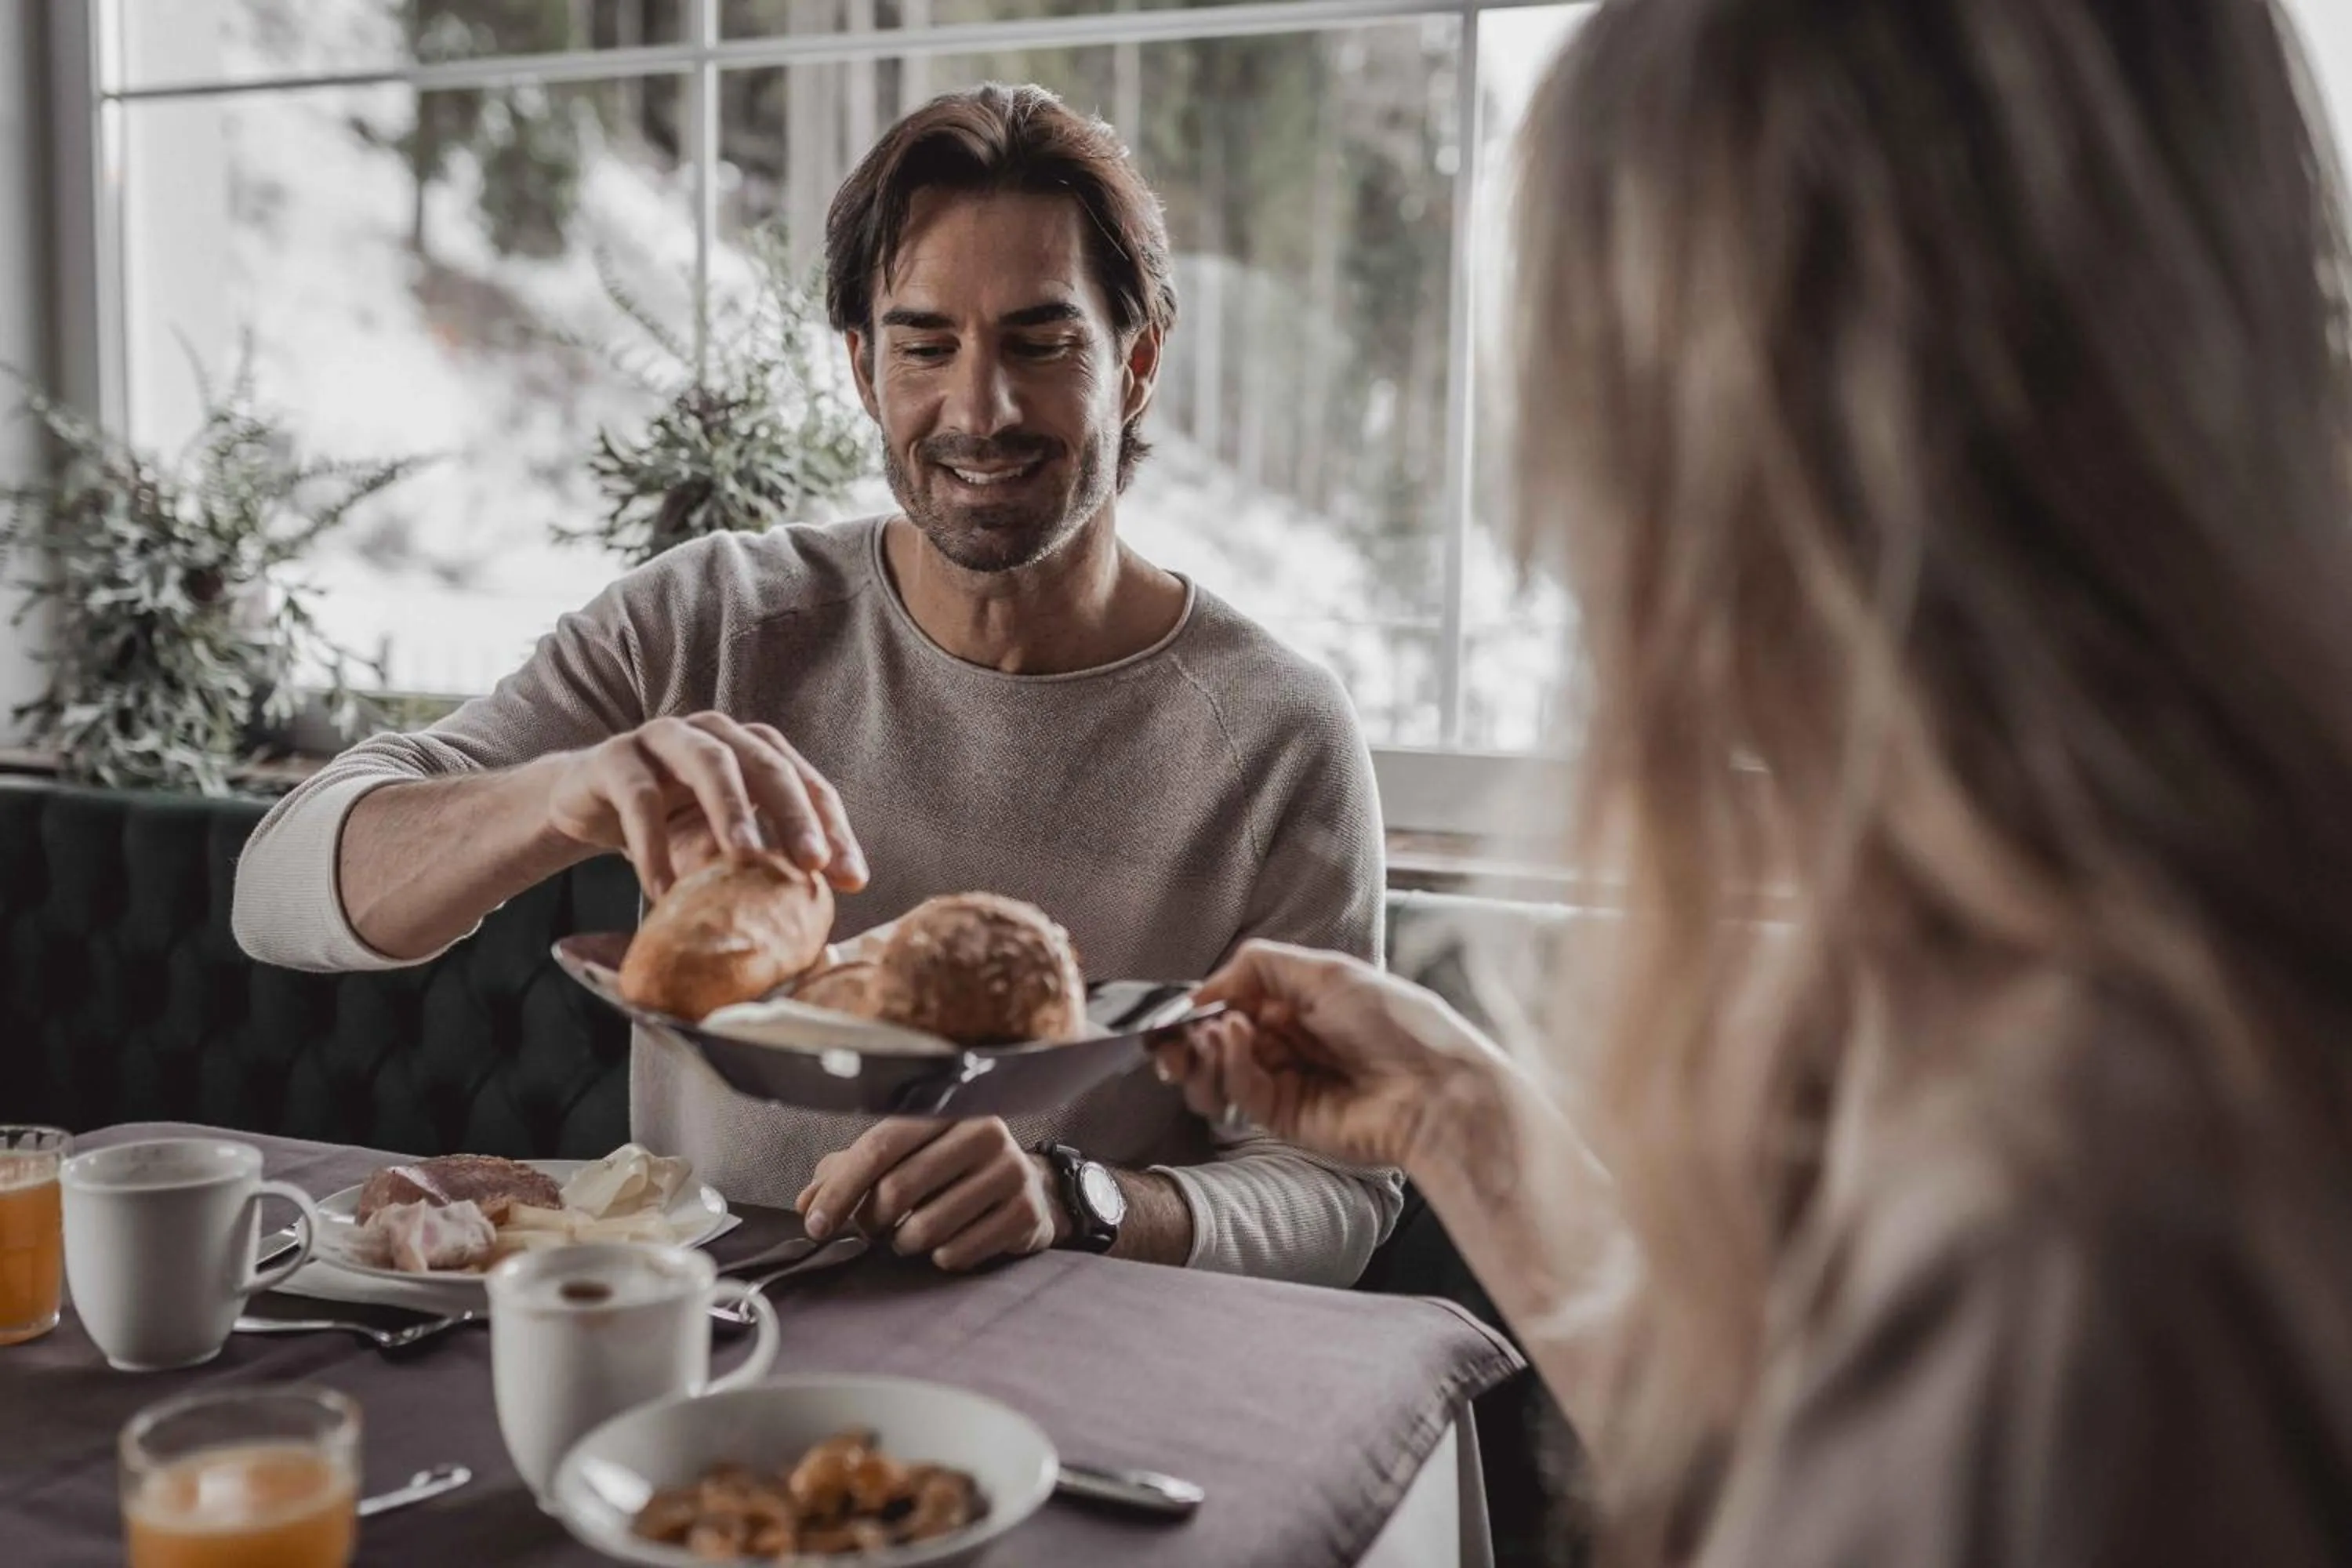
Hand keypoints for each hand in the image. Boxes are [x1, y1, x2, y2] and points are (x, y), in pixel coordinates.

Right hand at [542, 713, 867, 899]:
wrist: (582, 805)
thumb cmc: (667, 826)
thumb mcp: (718, 846)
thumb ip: (762, 870)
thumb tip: (818, 934)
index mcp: (754, 749)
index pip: (808, 785)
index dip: (834, 830)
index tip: (853, 880)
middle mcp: (716, 733)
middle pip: (768, 764)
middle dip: (795, 815)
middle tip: (813, 863)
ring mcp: (665, 738)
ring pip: (710, 763)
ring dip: (732, 810)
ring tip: (747, 858)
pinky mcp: (614, 757)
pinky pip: (639, 797)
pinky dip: (654, 845)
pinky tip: (664, 890)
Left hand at [795, 1118, 1066, 1271]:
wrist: (1027, 1190)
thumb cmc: (951, 1173)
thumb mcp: (902, 1160)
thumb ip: (849, 1172)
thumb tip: (806, 1202)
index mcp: (946, 1109)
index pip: (880, 1147)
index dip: (841, 1190)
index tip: (816, 1225)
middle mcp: (983, 1130)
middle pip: (899, 1188)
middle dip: (872, 1221)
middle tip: (873, 1229)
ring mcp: (1010, 1170)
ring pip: (926, 1227)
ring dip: (904, 1243)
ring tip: (910, 1236)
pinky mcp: (1025, 1211)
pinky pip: (959, 1251)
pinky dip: (941, 1258)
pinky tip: (948, 1246)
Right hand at [1152, 940, 1509, 1173]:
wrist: (1432, 1091)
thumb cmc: (1394, 1021)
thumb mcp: (1328, 972)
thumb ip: (1260, 967)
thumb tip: (1203, 988)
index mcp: (1301, 1001)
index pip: (1232, 1001)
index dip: (1200, 1004)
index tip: (1173, 1006)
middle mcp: (1288, 1040)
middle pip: (1216, 1038)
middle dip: (1189, 1034)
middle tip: (1169, 1034)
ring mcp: (1284, 1079)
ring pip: (1219, 1068)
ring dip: (1203, 1049)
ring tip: (1208, 1034)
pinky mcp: (1283, 1116)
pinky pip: (1241, 1088)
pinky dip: (1229, 1061)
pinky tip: (1234, 1038)